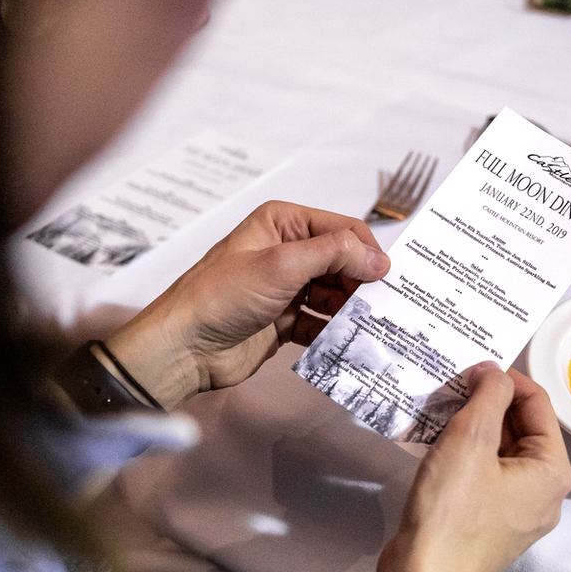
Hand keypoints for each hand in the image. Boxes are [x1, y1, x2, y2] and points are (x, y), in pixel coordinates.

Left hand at [104, 201, 387, 409]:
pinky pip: (321, 324)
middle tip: (383, 306)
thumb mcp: (281, 264)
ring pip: (335, 295)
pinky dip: (335, 333)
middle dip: (362, 283)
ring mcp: (285, 288)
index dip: (366, 251)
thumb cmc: (222, 295)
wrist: (184, 348)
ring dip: (351, 310)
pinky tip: (348, 343)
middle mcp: (286, 251)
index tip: (386, 278)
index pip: (340, 229)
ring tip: (369, 326)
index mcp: (282, 223)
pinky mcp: (284, 321)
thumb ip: (334, 254)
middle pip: (342, 263)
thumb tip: (379, 258)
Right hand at [371, 366, 570, 571]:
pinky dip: (466, 458)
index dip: (504, 379)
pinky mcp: (492, 528)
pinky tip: (437, 448)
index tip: (468, 370)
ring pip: (501, 455)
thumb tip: (494, 372)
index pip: (537, 405)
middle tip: (450, 389)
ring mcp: (520, 515)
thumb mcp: (469, 439)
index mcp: (553, 471)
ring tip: (439, 414)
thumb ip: (488, 395)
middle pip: (522, 430)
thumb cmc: (451, 510)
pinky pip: (486, 479)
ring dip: (473, 430)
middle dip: (488, 405)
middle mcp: (546, 494)